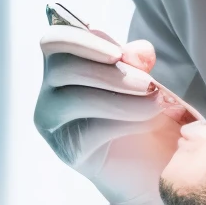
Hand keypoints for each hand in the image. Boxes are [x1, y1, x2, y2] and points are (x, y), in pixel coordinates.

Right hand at [34, 24, 184, 204]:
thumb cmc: (143, 113)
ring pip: (72, 99)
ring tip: (155, 103)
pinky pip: (88, 131)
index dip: (83, 41)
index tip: (118, 53)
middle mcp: (50, 91)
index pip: (55, 40)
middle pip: (62, 68)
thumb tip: (139, 50)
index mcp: (64, 64)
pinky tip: (150, 122)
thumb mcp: (142, 78)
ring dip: (120, 99)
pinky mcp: (67, 151)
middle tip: (147, 84)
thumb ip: (136, 60)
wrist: (151, 164)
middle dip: (108, 73)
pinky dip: (124, 122)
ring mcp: (53, 123)